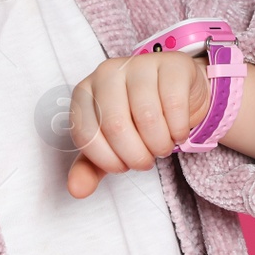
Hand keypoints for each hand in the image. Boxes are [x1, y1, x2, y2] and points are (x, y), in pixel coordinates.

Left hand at [66, 50, 210, 198]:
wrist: (176, 94)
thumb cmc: (137, 120)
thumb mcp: (111, 146)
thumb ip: (90, 168)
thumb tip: (76, 190)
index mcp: (84, 92)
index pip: (85, 134)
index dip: (107, 160)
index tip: (122, 166)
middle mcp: (107, 72)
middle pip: (115, 125)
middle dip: (135, 156)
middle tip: (146, 161)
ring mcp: (140, 64)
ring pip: (147, 116)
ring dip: (159, 144)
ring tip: (162, 146)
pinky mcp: (172, 64)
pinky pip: (174, 104)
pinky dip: (178, 129)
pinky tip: (178, 132)